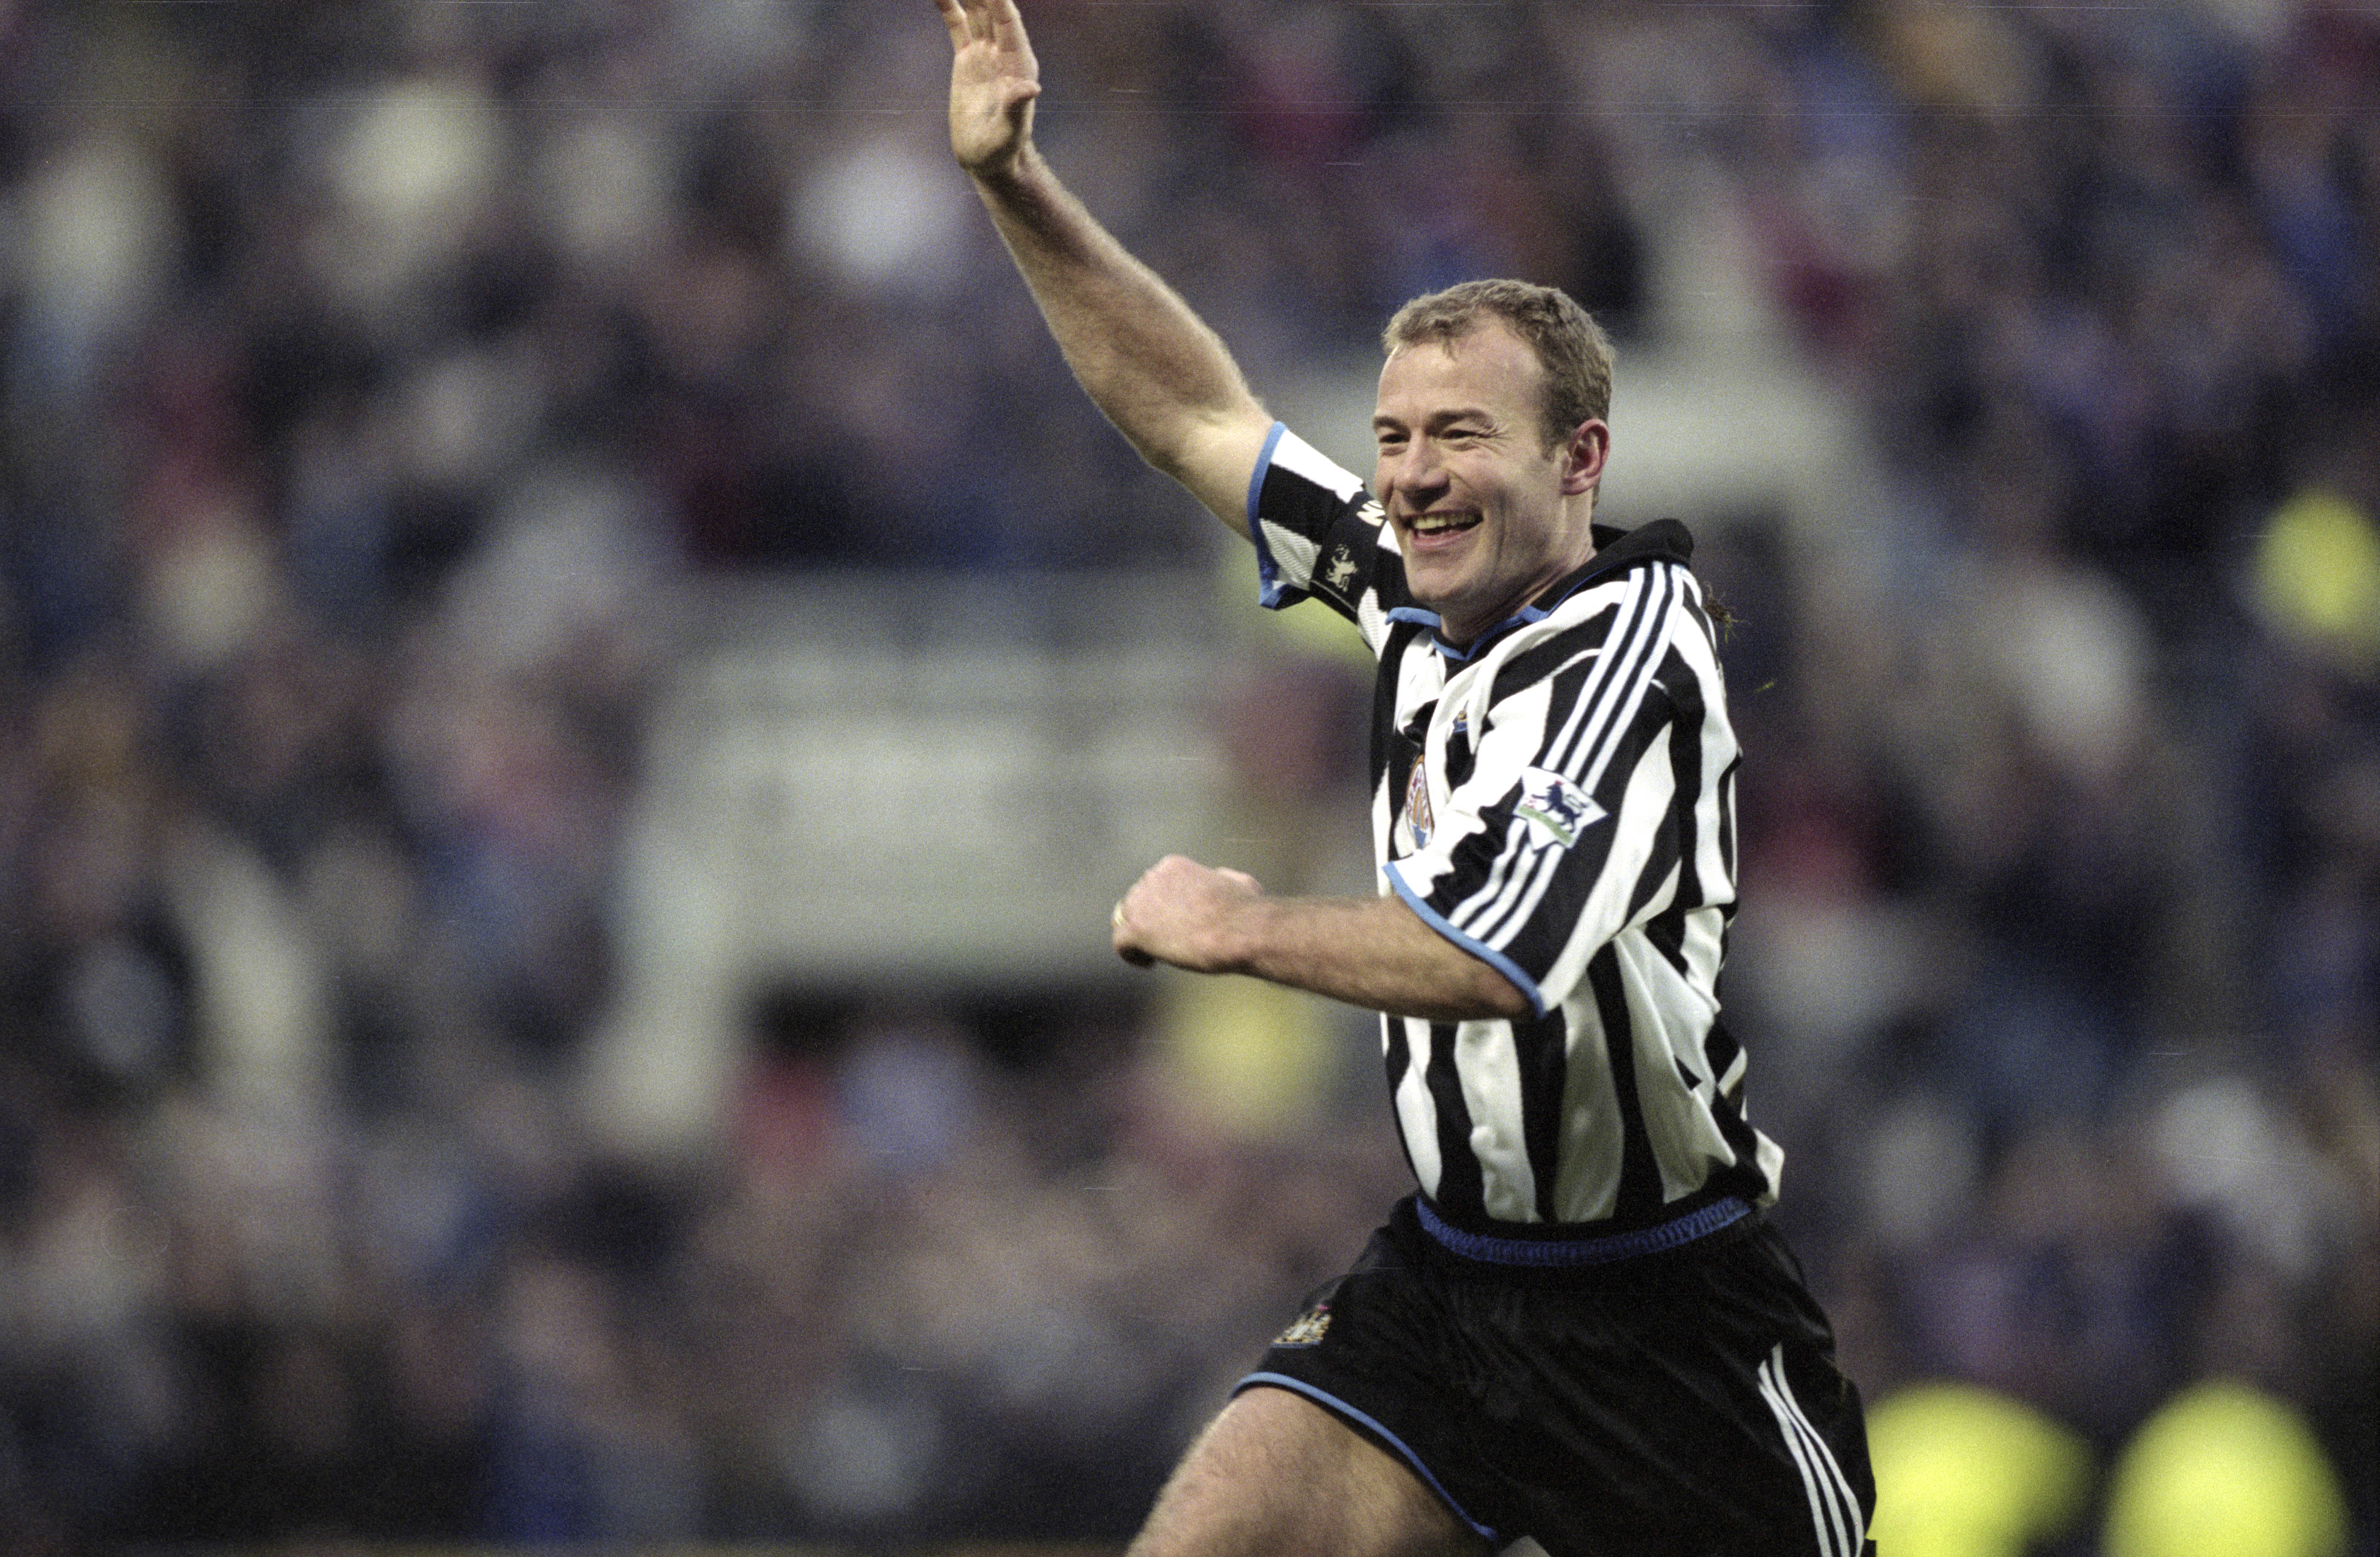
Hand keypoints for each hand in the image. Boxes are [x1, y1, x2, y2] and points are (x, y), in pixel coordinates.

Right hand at [935, 0, 1040, 179]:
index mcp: (1018, 64)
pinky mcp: (967, 58)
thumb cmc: (1002, 150)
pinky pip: (957, 24)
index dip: (999, 0)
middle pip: (992, 8)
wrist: (986, 158)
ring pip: (976, 9)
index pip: (1009, 22)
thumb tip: (1031, 88)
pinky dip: (948, 5)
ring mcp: (985, 52)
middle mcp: (1004, 51)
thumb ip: (1017, 108)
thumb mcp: (1009, 133)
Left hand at [1111, 855, 1262, 971]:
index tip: (1173, 920)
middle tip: (1163, 937)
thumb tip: (1219, 878)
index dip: (1160, 904)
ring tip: (1153, 952)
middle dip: (1147, 918)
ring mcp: (1141, 904)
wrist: (1239, 929)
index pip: (1153, 884)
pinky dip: (1131, 955)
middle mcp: (1152, 880)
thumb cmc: (1244, 908)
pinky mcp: (1136, 931)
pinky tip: (1148, 962)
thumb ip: (1221, 877)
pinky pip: (1120, 943)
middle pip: (1136, 900)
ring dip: (1136, 935)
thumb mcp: (1237, 879)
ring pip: (1123, 919)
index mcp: (1172, 867)